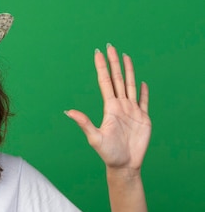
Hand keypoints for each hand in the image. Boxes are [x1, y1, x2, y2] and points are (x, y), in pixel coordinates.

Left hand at [65, 44, 150, 172]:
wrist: (124, 165)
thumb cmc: (108, 154)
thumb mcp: (94, 137)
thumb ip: (84, 123)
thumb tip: (68, 111)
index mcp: (109, 108)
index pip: (105, 82)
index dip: (102, 67)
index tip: (98, 53)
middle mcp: (120, 106)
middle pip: (118, 79)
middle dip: (114, 63)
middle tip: (111, 46)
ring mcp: (132, 111)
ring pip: (131, 86)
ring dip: (129, 71)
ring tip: (126, 57)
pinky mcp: (143, 118)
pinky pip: (144, 102)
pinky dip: (144, 92)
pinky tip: (142, 82)